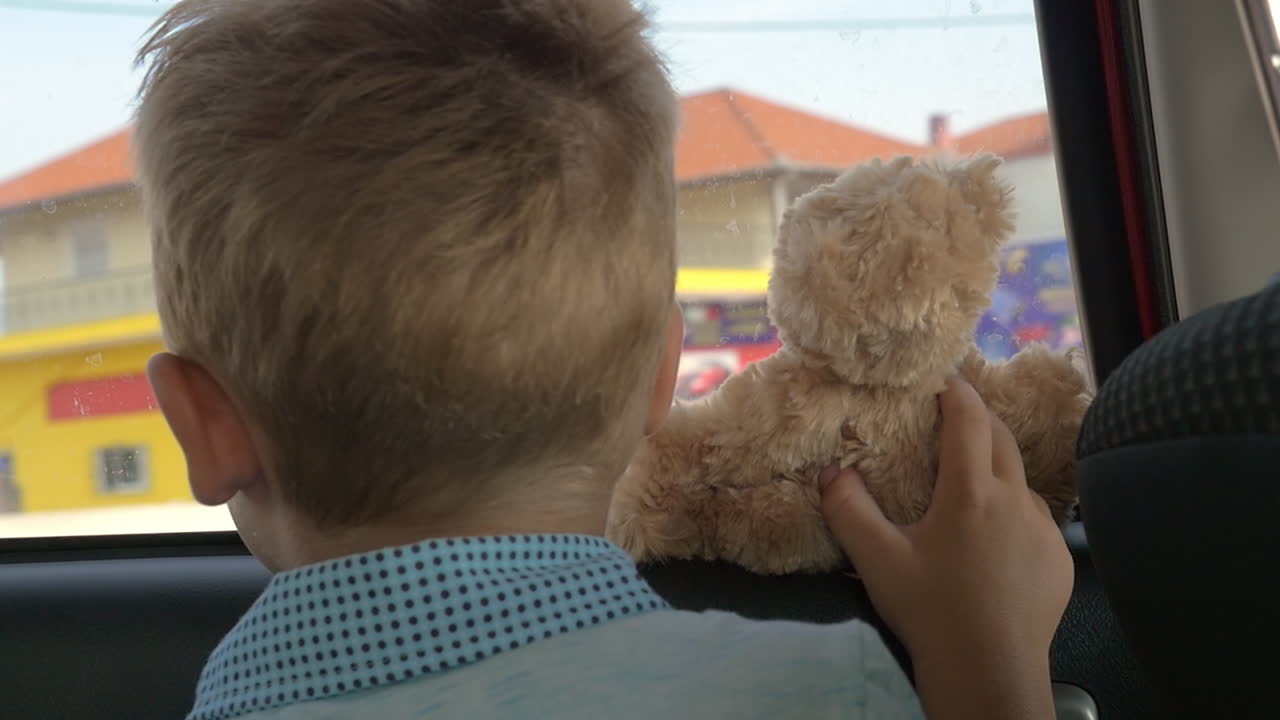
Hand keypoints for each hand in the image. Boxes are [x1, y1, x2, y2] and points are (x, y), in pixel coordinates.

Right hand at [819, 376, 1072, 719]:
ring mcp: (1044, 531)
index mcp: (971, 492)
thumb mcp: (878, 561)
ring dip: (997, 469)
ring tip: (971, 484)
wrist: (989, 674)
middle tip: (953, 415)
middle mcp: (1016, 500)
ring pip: (1021, 481)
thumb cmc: (931, 613)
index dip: (956, 391)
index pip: (969, 418)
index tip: (942, 378)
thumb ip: (849, 510)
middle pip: (1000, 438)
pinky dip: (1014, 512)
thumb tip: (831, 472)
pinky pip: (1036, 520)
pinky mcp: (1060, 560)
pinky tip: (994, 540)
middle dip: (977, 418)